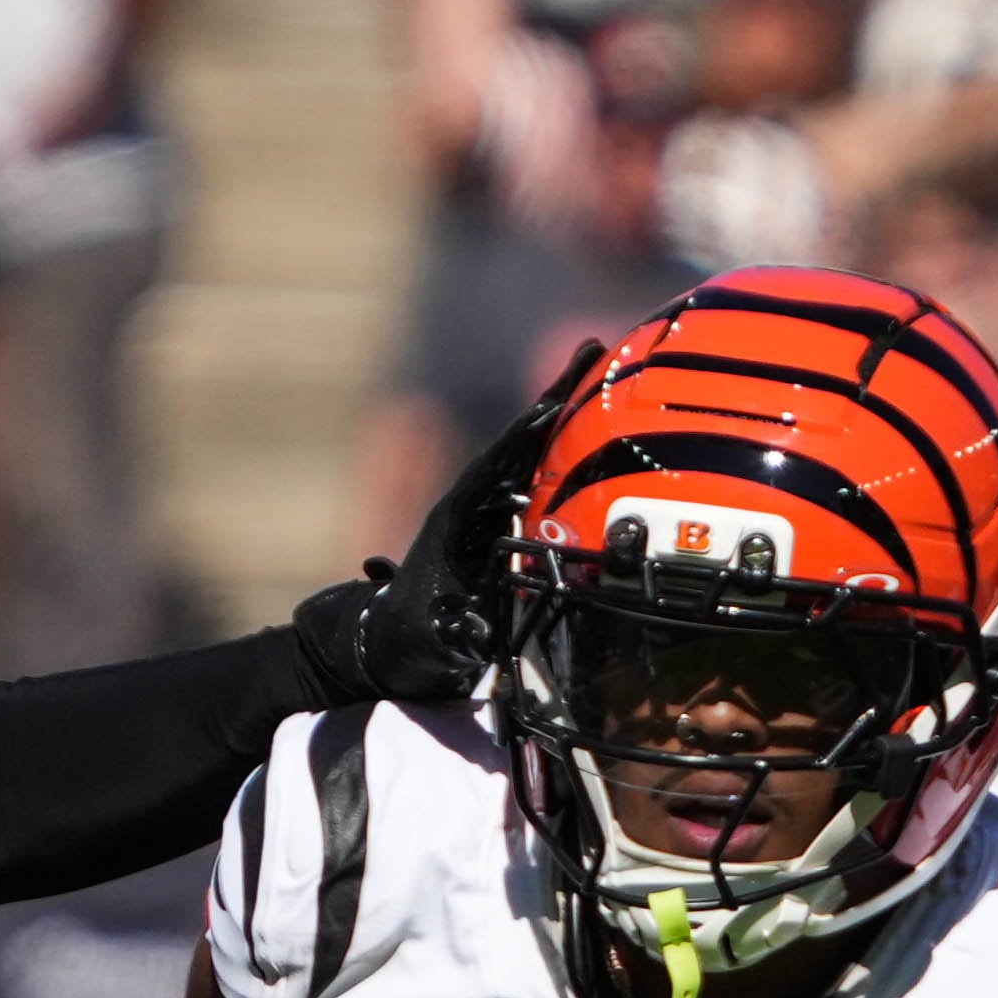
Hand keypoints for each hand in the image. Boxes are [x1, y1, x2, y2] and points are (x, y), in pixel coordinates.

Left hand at [292, 356, 583, 709]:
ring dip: (565, 413)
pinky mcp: (502, 520)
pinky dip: (565, 448)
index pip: (493, 469)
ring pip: (531, 453)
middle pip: (519, 443)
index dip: (521, 440)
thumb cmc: (413, 642)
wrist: (396, 646)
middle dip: (554, 399)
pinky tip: (598, 424)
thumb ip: (455, 633)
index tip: (552, 405)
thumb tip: (471, 632)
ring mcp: (488, 508)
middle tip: (592, 351)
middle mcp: (472, 504)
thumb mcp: (436, 640)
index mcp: (455, 522)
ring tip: (602, 368)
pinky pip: (539, 476)